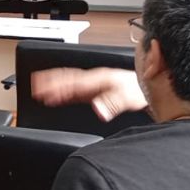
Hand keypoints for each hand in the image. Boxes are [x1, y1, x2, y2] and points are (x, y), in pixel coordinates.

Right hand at [32, 66, 148, 121]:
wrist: (155, 86)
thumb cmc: (143, 89)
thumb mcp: (129, 97)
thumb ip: (113, 103)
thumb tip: (98, 110)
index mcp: (100, 79)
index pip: (73, 82)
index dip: (56, 86)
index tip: (42, 89)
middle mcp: (96, 80)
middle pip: (68, 79)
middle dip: (50, 83)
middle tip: (34, 86)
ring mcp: (96, 85)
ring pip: (70, 83)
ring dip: (55, 86)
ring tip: (40, 90)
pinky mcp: (99, 91)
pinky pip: (77, 89)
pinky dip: (65, 92)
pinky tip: (59, 97)